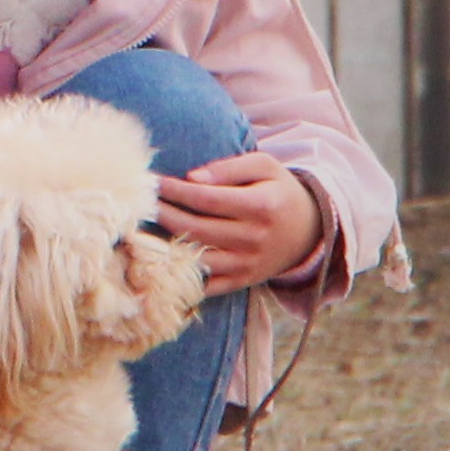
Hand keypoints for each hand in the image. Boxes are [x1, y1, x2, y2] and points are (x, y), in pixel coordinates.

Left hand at [154, 150, 325, 293]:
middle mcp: (255, 238)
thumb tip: (192, 177)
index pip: (207, 199)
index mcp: (262, 207)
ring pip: (197, 258)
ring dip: (165, 245)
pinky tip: (158, 260)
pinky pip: (205, 284)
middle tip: (139, 203)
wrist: (309, 231)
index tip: (151, 182)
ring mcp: (248, 264)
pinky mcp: (242, 281)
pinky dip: (180, 275)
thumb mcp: (265, 166)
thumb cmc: (278, 191)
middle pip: (196, 228)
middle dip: (163, 215)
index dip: (175, 191)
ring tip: (141, 229)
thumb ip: (229, 167)